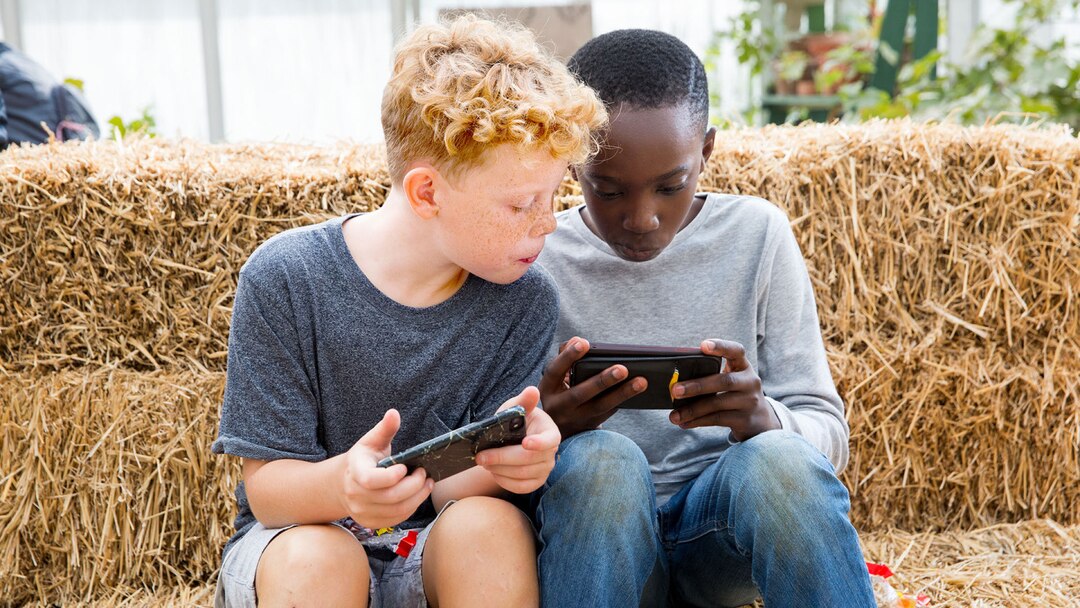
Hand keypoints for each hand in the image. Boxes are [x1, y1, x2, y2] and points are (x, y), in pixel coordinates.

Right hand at [341, 409, 433, 528]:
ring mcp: (362, 512)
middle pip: (391, 497)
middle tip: (425, 474)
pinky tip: (418, 495)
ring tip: (427, 484)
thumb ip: (384, 429)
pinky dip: (411, 508)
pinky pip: (396, 519)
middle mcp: (355, 495)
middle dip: (414, 485)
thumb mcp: (370, 441)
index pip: (371, 480)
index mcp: (354, 472)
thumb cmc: (362, 460)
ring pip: (397, 510)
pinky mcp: (371, 523)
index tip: (405, 467)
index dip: (392, 476)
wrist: (343, 484)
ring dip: (418, 497)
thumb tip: (394, 413)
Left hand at [475, 386, 561, 493]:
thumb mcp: (516, 408)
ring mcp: (545, 470)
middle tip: (480, 456)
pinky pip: (520, 487)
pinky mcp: (536, 482)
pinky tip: (493, 472)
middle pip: (528, 460)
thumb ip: (523, 401)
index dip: (539, 443)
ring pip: (521, 475)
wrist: (512, 439)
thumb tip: (532, 390)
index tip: (524, 442)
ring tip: (483, 461)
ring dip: (499, 469)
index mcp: (550, 432)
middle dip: (502, 458)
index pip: (550, 440)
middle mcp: (552, 453)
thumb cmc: (515, 420)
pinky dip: (504, 481)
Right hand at [537, 337, 646, 436]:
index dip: (568, 357)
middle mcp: (559, 406)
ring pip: (600, 407)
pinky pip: (610, 412)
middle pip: (580, 394)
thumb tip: (578, 340)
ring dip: (622, 393)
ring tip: (642, 381)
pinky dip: (625, 400)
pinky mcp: (592, 425)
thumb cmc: (560, 390)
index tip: (584, 342)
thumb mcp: (555, 377)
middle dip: (602, 381)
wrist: (559, 427)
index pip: (555, 370)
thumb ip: (565, 356)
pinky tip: (639, 390)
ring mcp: (576, 419)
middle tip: (622, 369)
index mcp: (547, 388)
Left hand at [668, 339, 780, 441]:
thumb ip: (712, 375)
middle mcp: (750, 382)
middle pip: (723, 381)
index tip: (703, 345)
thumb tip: (677, 381)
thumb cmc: (736, 394)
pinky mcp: (745, 420)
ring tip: (674, 415)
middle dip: (697, 386)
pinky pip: (717, 419)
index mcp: (743, 366)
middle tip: (675, 390)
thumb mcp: (732, 380)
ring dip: (692, 410)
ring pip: (717, 404)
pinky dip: (698, 421)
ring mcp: (749, 402)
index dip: (721, 346)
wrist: (761, 421)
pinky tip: (684, 423)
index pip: (736, 351)